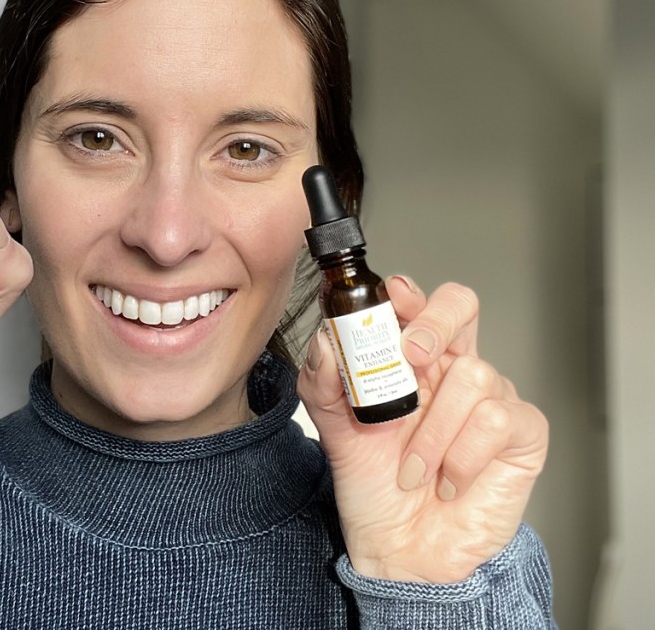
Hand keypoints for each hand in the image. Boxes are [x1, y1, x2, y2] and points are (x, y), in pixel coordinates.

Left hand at [297, 277, 547, 583]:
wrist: (401, 550)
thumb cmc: (374, 485)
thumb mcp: (335, 430)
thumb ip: (323, 384)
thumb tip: (325, 343)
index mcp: (408, 359)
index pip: (415, 304)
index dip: (407, 293)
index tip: (389, 298)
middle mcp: (451, 368)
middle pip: (461, 306)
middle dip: (436, 322)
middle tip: (411, 356)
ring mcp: (489, 398)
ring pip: (474, 374)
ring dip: (433, 429)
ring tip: (412, 469)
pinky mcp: (521, 434)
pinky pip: (498, 420)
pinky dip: (463, 455)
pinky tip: (448, 482)